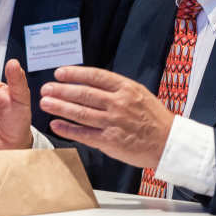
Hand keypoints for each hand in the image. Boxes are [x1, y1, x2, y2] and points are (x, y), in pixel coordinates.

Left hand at [39, 66, 175, 168]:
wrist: (169, 142)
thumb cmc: (154, 118)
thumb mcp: (139, 94)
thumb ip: (116, 88)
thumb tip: (91, 81)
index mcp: (126, 89)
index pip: (95, 77)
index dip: (75, 74)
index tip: (59, 73)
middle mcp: (118, 104)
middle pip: (83, 94)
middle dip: (61, 90)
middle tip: (46, 89)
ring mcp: (113, 123)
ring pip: (80, 113)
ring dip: (60, 107)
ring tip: (46, 103)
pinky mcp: (110, 141)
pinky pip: (84, 134)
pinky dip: (68, 129)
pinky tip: (56, 124)